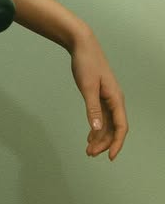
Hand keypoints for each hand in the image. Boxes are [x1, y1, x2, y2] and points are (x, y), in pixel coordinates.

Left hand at [69, 28, 127, 159]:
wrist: (82, 46)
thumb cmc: (86, 64)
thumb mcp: (87, 87)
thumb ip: (92, 109)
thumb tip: (97, 129)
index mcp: (115, 99)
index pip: (121, 127)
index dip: (117, 143)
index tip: (110, 157)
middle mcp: (114, 100)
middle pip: (114, 128)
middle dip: (104, 143)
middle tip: (89, 154)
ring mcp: (107, 99)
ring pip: (107, 124)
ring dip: (99, 137)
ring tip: (88, 150)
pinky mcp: (99, 96)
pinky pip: (102, 117)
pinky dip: (96, 128)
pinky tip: (90, 136)